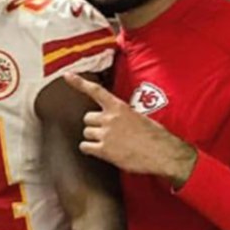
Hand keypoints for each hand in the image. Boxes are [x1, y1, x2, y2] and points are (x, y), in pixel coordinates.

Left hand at [64, 72, 197, 185]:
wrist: (162, 152)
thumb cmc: (155, 136)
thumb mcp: (139, 117)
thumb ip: (123, 115)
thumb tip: (116, 120)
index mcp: (119, 107)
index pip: (96, 91)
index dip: (79, 83)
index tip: (67, 76)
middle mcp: (110, 118)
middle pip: (87, 118)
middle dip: (94, 124)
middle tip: (106, 131)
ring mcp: (105, 134)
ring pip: (86, 133)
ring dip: (93, 137)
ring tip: (108, 142)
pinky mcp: (103, 150)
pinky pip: (85, 147)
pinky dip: (90, 149)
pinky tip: (101, 151)